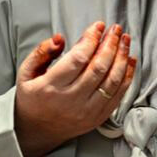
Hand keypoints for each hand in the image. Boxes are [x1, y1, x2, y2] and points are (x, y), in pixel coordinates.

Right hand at [14, 22, 135, 156]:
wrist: (38, 130)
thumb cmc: (33, 97)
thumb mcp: (26, 72)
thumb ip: (42, 52)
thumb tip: (60, 38)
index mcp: (50, 88)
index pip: (77, 59)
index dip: (91, 40)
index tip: (98, 26)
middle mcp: (70, 101)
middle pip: (98, 68)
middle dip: (110, 45)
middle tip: (115, 29)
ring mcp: (87, 112)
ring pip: (112, 81)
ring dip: (122, 57)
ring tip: (124, 40)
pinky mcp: (98, 117)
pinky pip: (119, 95)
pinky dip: (127, 76)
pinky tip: (129, 59)